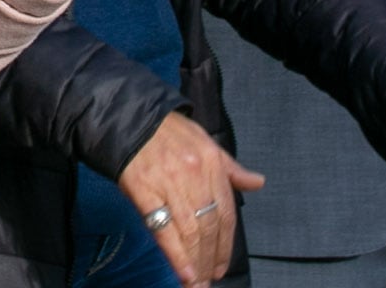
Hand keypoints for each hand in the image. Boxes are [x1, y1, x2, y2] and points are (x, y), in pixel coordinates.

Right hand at [117, 112, 263, 286]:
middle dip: (210, 258)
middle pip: (209, 226)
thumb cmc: (166, 131)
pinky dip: (176, 254)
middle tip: (208, 280)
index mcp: (212, 163)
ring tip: (196, 283)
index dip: (225, 245)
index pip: (226, 212)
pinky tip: (184, 273)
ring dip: (196, 262)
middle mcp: (194, 174)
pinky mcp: (144, 190)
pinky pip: (163, 228)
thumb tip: (258, 182)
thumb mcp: (204, 141)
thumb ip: (230, 168)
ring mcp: (169, 183)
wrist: (127, 115)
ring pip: (190, 231)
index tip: (220, 266)